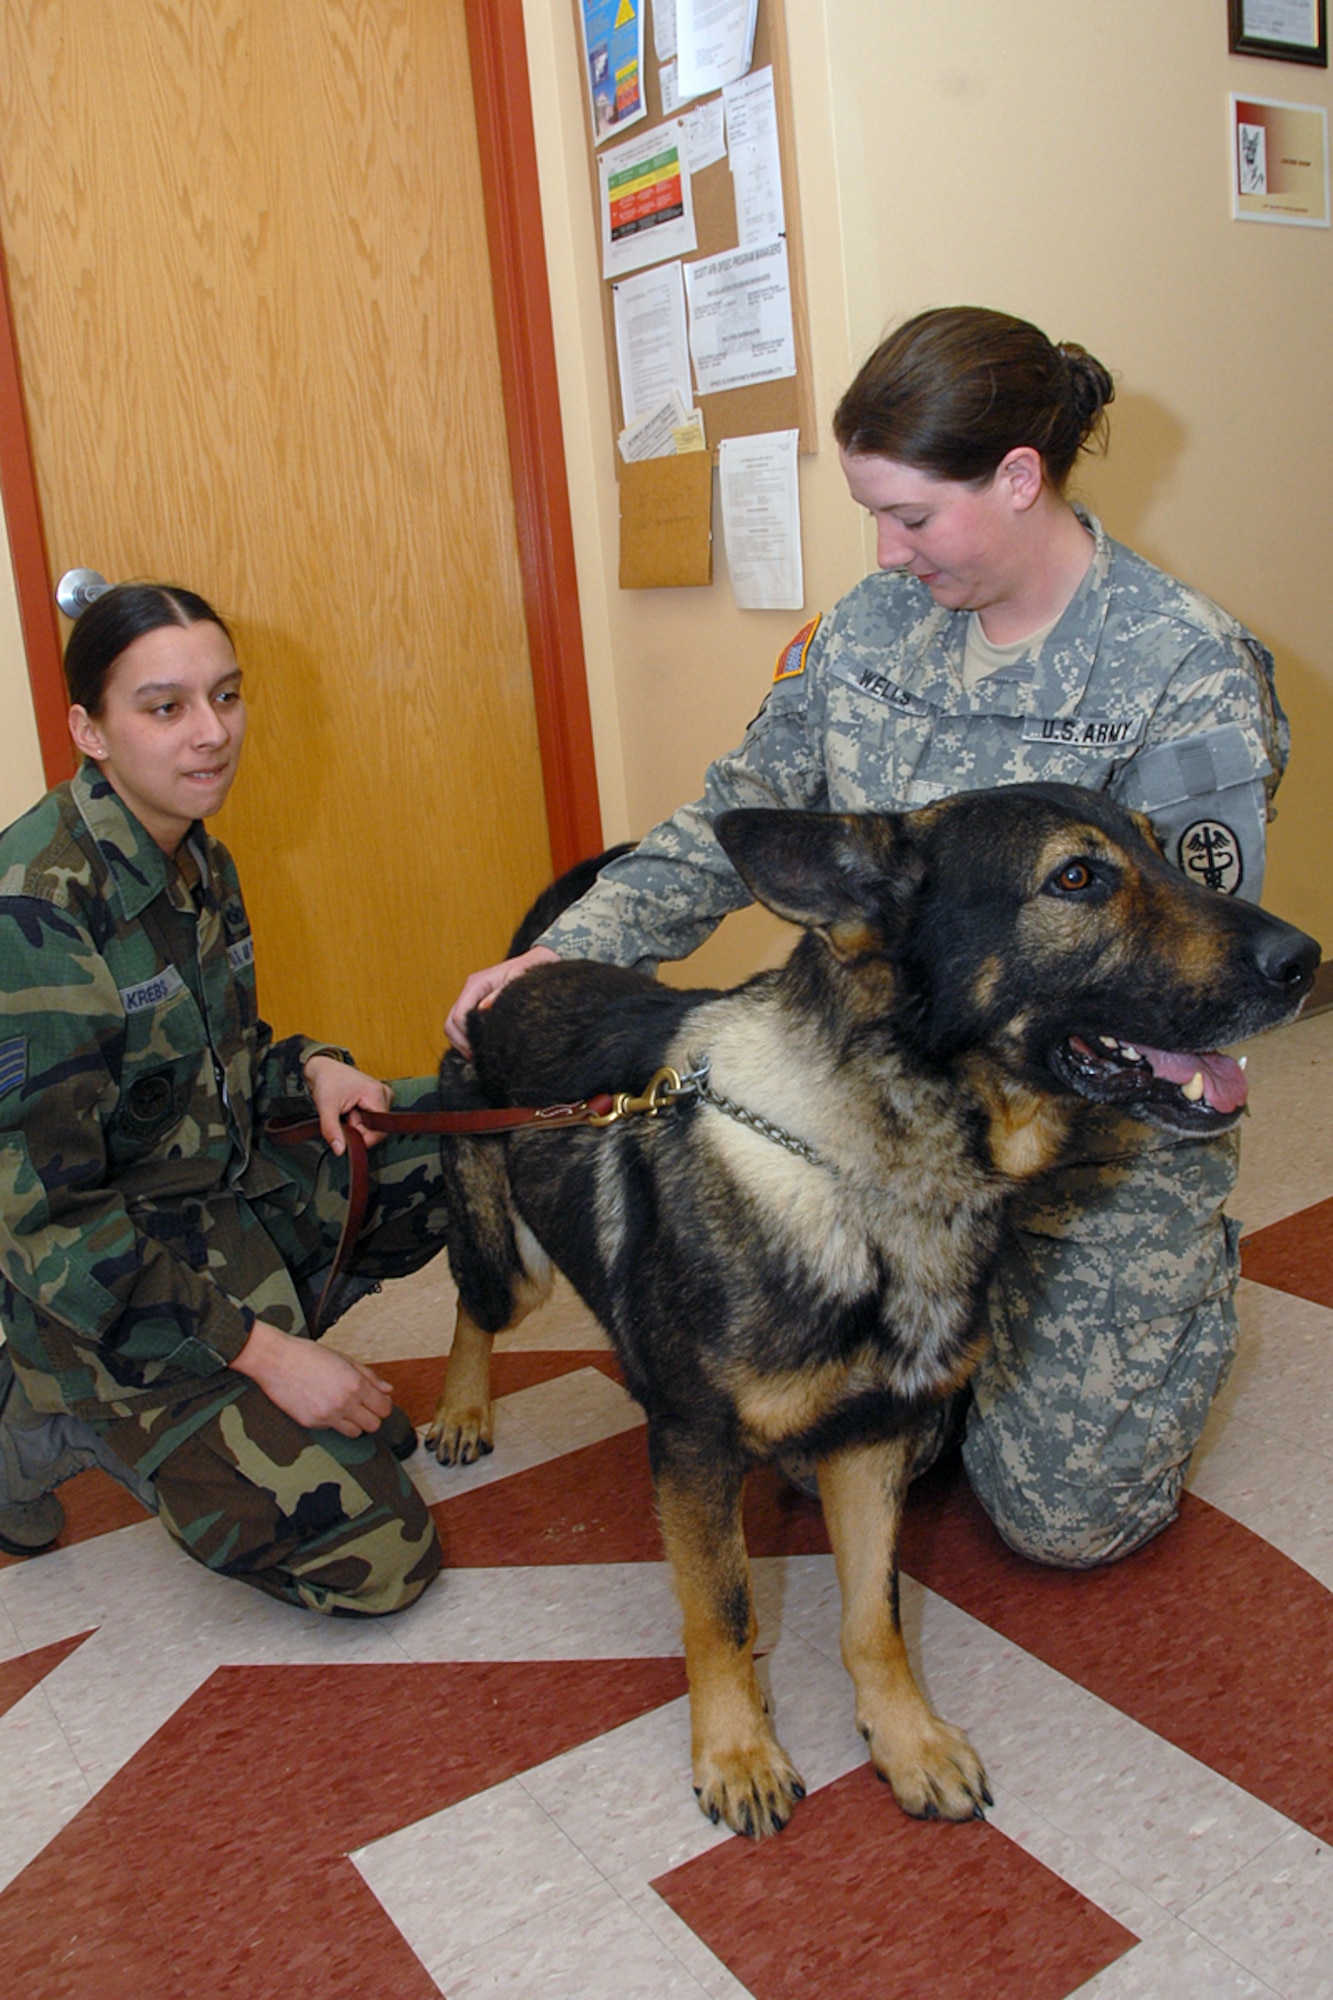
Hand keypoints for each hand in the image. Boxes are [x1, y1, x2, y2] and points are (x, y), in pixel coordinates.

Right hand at [232, 1319, 393, 1436]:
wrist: (275, 1360)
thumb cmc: (308, 1355)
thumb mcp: (344, 1359)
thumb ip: (369, 1376)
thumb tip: (388, 1389)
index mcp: (354, 1384)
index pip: (384, 1408)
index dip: (384, 1405)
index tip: (379, 1401)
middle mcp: (343, 1402)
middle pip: (374, 1425)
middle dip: (372, 1416)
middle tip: (364, 1407)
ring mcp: (327, 1416)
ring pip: (355, 1433)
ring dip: (355, 1423)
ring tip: (346, 1409)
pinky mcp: (311, 1423)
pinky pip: (332, 1429)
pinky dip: (333, 1422)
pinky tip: (325, 1406)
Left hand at [303, 1054, 392, 1154]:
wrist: (323, 1067)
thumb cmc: (326, 1081)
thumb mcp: (326, 1108)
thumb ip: (332, 1130)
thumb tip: (339, 1150)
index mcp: (376, 1094)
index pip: (379, 1131)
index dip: (362, 1137)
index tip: (346, 1129)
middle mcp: (385, 1093)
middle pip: (376, 1128)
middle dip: (358, 1127)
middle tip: (344, 1114)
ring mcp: (384, 1095)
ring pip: (374, 1124)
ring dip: (358, 1123)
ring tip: (347, 1109)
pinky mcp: (380, 1097)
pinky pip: (373, 1118)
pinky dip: (360, 1118)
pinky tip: (351, 1107)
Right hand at [444, 945, 559, 1055]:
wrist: (537, 962)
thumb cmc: (529, 971)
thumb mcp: (518, 981)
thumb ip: (500, 995)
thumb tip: (483, 1010)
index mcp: (477, 983)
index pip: (459, 1014)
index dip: (464, 1035)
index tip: (476, 1050)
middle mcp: (470, 990)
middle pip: (451, 1022)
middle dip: (460, 1041)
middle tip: (475, 1057)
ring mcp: (472, 997)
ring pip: (453, 1025)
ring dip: (461, 1041)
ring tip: (477, 1054)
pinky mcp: (477, 1004)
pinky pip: (463, 1024)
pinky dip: (466, 1036)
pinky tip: (480, 1045)